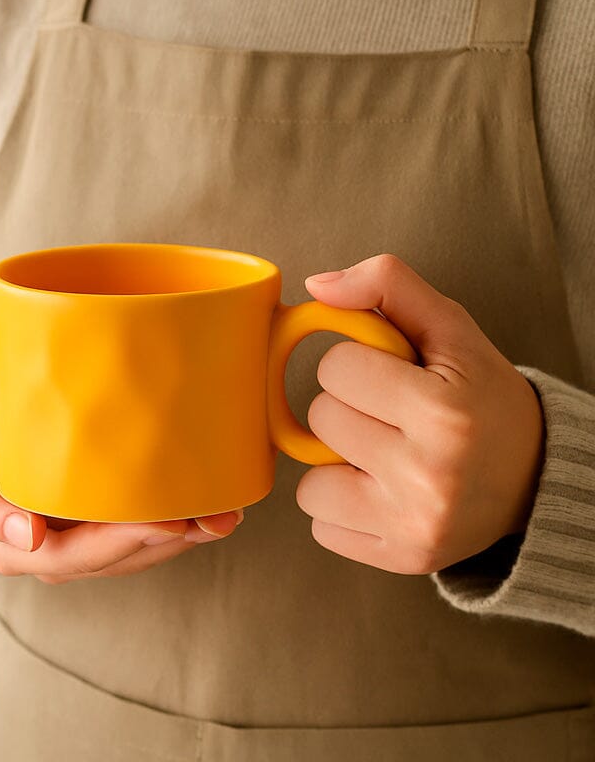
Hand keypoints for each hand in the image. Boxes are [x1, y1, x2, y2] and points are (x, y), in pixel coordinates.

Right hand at [0, 369, 242, 583]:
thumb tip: (27, 539)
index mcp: (13, 543)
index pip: (75, 554)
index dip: (124, 542)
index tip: (169, 521)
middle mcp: (50, 552)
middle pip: (117, 558)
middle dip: (169, 539)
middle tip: (214, 515)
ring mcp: (78, 540)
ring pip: (136, 553)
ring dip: (183, 537)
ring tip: (225, 513)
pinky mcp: (99, 524)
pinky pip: (140, 536)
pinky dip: (177, 525)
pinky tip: (210, 507)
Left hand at [295, 255, 542, 574]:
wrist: (534, 479)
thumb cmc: (483, 398)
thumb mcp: (452, 329)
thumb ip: (388, 285)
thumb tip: (315, 286)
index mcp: (443, 411)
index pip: (335, 367)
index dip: (354, 363)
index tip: (388, 376)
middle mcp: (429, 475)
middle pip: (321, 420)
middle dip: (346, 409)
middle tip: (390, 415)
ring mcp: (414, 525)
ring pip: (309, 485)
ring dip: (335, 465)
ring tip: (383, 456)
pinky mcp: (402, 558)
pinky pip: (321, 525)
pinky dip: (342, 506)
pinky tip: (381, 492)